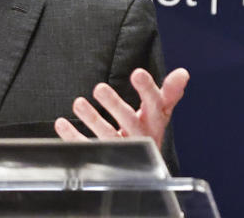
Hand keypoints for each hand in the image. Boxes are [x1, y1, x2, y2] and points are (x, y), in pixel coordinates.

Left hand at [54, 68, 188, 149]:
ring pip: (107, 136)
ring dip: (92, 119)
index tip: (137, 73)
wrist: (145, 169)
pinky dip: (73, 137)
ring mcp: (121, 150)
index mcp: (154, 123)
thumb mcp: (161, 112)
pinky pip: (88, 148)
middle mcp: (140, 137)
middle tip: (99, 88)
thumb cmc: (150, 131)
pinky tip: (61, 124)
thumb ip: (170, 92)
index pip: (154, 105)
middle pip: (129, 122)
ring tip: (78, 103)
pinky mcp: (104, 159)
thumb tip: (182, 73)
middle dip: (115, 105)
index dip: (147, 90)